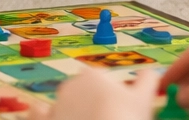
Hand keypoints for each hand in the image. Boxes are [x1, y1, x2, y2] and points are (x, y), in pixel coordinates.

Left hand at [36, 67, 159, 119]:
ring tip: (86, 119)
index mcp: (92, 75)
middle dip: (92, 104)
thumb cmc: (124, 118)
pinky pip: (39, 115)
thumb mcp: (144, 99)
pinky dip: (42, 115)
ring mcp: (55, 107)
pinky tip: (48, 115)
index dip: (114, 96)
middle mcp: (69, 87)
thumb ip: (147, 80)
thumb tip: (149, 72)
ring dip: (71, 113)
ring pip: (62, 107)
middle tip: (108, 117)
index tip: (121, 110)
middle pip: (82, 93)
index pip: (104, 81)